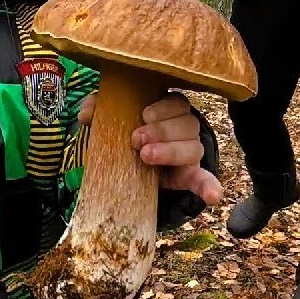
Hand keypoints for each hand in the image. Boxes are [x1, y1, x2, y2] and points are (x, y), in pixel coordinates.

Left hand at [78, 93, 223, 206]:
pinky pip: (203, 180)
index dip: (163, 109)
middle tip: (136, 140)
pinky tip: (213, 195)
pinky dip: (209, 187)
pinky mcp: (188, 176)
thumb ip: (99, 109)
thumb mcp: (109, 118)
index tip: (143, 115)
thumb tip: (86, 114)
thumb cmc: (122, 130)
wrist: (127, 162)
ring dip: (172, 152)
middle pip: (187, 124)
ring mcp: (188, 153)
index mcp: (168, 108)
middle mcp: (183, 128)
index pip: (176, 102)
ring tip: (146, 158)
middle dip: (162, 132)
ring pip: (194, 148)